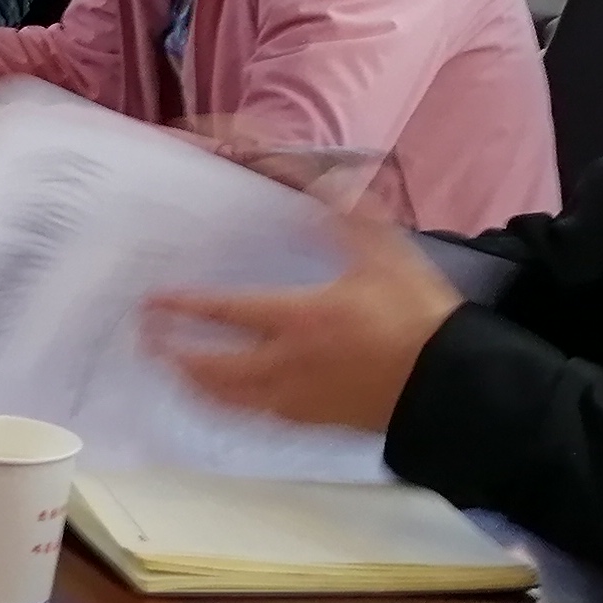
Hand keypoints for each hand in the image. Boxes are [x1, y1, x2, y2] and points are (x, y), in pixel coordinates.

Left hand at [148, 221, 463, 435]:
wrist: (456, 384)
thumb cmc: (418, 316)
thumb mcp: (383, 254)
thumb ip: (342, 216)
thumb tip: (314, 180)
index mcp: (300, 318)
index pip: (224, 313)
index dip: (183, 308)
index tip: (152, 303)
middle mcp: (287, 364)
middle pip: (211, 367)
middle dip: (172, 353)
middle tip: (146, 339)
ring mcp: (297, 399)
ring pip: (226, 399)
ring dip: (191, 384)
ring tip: (170, 370)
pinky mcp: (311, 423)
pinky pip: (252, 418)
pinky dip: (224, 408)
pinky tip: (218, 401)